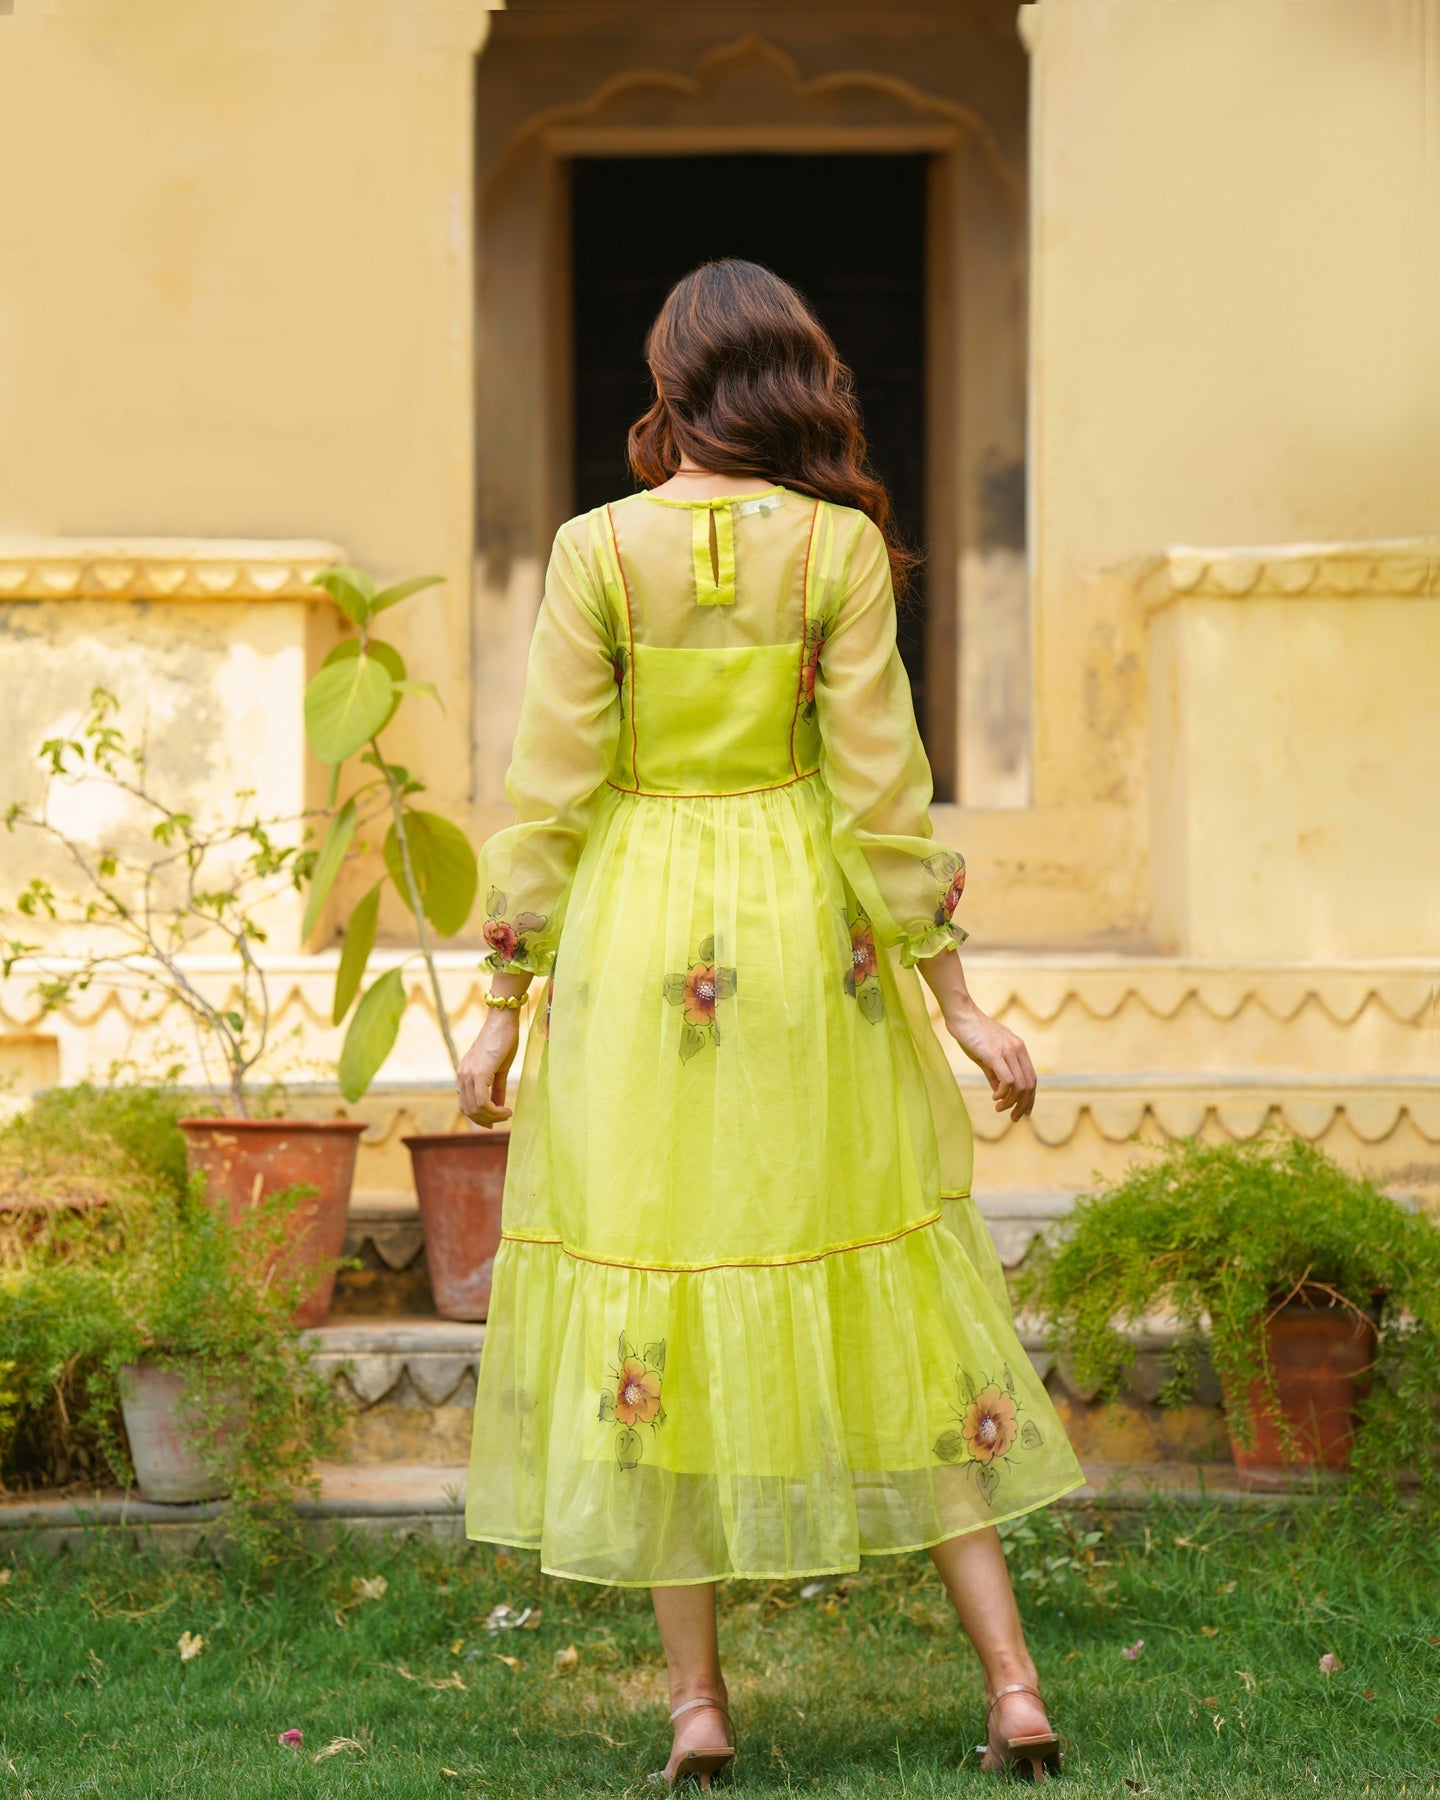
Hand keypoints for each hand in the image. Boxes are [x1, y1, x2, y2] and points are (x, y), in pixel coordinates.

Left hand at [456, 1012, 520, 1125]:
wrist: (503, 1021)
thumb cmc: (503, 1041)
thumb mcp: (499, 1069)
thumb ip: (496, 1089)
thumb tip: (499, 1106)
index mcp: (464, 1074)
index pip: (464, 1105)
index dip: (478, 1118)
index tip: (493, 1122)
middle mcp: (462, 1075)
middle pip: (469, 1110)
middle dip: (486, 1120)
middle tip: (503, 1119)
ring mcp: (468, 1074)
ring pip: (475, 1108)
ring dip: (492, 1117)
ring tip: (506, 1114)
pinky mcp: (479, 1073)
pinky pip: (482, 1101)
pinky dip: (494, 1111)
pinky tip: (506, 1110)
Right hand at [944, 997, 1036, 1120]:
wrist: (961, 1015)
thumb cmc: (971, 1033)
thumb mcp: (987, 1055)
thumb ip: (995, 1074)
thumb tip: (999, 1093)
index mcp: (1019, 1048)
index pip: (1032, 1078)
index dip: (1030, 1098)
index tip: (1024, 1112)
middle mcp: (1018, 1049)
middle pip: (1030, 1084)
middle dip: (1023, 1105)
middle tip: (1013, 1118)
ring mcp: (1008, 1051)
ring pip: (1020, 1085)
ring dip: (1012, 1102)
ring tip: (1000, 1108)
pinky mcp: (995, 1054)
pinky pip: (1008, 1080)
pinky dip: (1004, 1094)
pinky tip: (995, 1098)